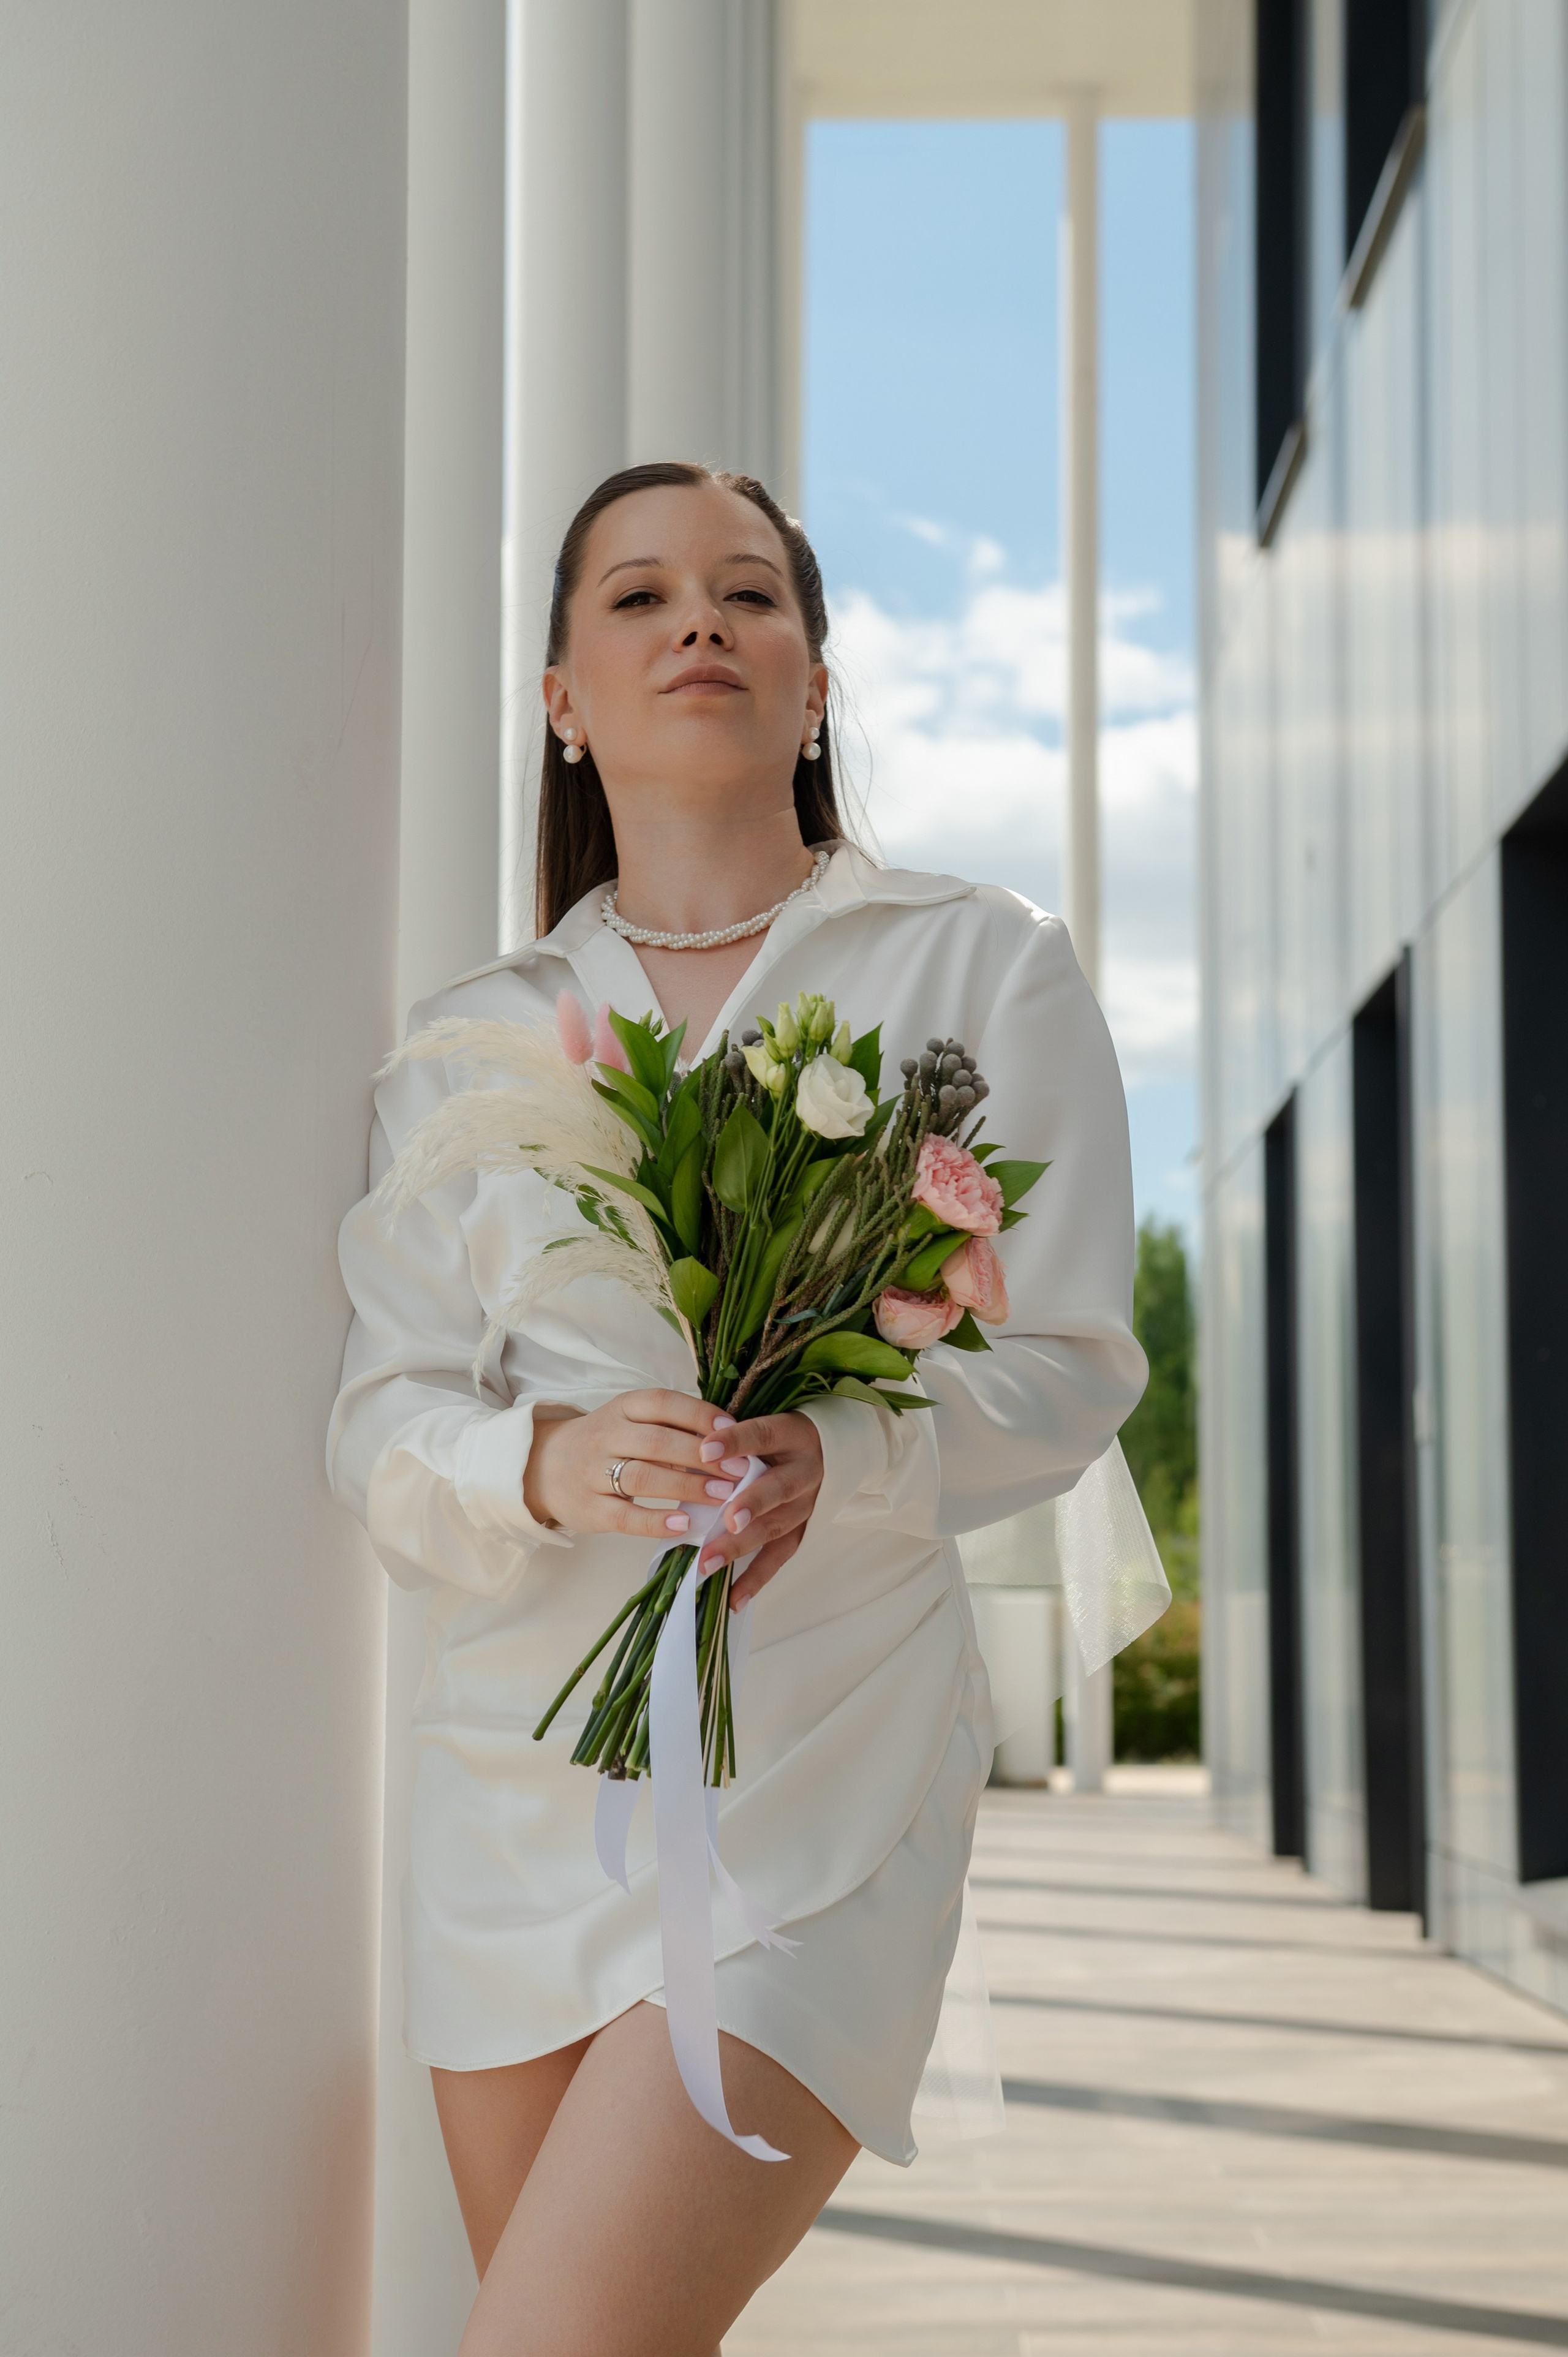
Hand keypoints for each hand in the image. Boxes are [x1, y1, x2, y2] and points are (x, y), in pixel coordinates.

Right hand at [523, 1390, 745, 1541]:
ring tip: (724, 1495)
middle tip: (740, 1469)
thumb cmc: (604, 1444)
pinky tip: (685, 1524)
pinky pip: (625, 1516)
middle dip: (703, 1455)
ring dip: (687, 1487)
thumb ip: (671, 1429)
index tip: (733, 1430)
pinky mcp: (589, 1510)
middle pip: (658, 1441)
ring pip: (643, 1477)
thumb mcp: (631, 1424)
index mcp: (622, 1408)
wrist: (541, 1467)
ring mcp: (593, 1474)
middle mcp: (606, 1436)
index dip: (699, 1415)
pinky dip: (656, 1520)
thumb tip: (729, 1441)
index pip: (663, 1403)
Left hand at [691, 1410, 824, 1608]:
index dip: (736, 1442)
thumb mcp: (756, 1427)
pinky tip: (733, 1598)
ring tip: (709, 1562)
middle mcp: (805, 1470)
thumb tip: (680, 1455)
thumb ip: (725, 1442)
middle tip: (727, 1520)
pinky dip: (756, 1579)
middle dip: (752, 1504)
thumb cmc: (771, 1438)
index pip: (763, 1434)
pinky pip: (779, 1557)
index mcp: (791, 1434)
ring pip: (776, 1526)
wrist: (822, 1450)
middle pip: (778, 1487)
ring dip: (741, 1546)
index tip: (705, 1450)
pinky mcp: (802, 1531)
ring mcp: (806, 1504)